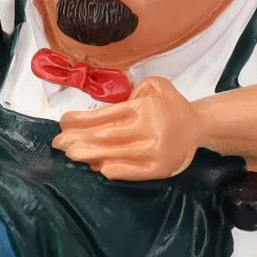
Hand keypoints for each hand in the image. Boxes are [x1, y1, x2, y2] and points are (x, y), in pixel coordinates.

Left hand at [52, 76, 201, 179]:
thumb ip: (132, 91)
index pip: (105, 116)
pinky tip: (98, 169)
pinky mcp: (159, 169)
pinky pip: (134, 172)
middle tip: (58, 143)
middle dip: (78, 139)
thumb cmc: (171, 104)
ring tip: (70, 154)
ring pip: (115, 154)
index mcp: (143, 109)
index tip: (62, 122)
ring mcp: (153, 152)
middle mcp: (147, 131)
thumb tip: (104, 111)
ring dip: (90, 155)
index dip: (81, 120)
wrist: (199, 126)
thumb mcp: (155, 85)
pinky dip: (116, 170)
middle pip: (106, 136)